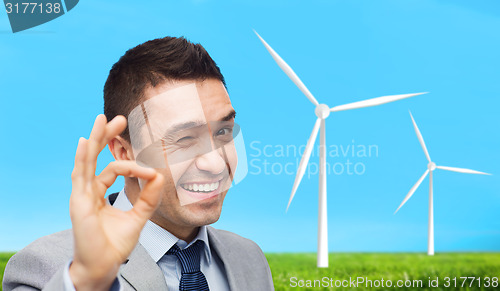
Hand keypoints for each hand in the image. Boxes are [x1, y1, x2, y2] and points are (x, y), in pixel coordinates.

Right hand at [68, 115, 163, 290]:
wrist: (105, 265)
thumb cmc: (116, 243)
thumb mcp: (138, 216)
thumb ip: (148, 197)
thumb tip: (159, 175)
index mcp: (100, 193)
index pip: (114, 169)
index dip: (134, 166)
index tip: (151, 172)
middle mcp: (89, 190)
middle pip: (96, 157)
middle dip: (107, 137)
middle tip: (120, 119)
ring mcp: (82, 194)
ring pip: (87, 160)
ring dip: (96, 139)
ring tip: (103, 119)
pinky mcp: (79, 201)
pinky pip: (80, 175)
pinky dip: (83, 157)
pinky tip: (87, 141)